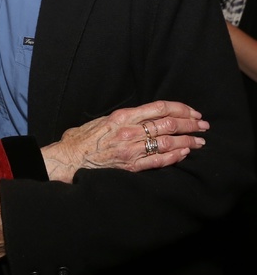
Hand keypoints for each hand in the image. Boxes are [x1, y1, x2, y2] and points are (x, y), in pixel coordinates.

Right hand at [42, 100, 208, 182]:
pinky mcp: (131, 166)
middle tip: (203, 125)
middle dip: (190, 124)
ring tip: (199, 142)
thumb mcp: (104, 119)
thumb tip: (146, 116)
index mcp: (123, 116)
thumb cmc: (84, 138)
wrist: (70, 158)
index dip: (181, 109)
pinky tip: (184, 154)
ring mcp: (131, 149)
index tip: (193, 112)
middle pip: (168, 124)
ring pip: (167, 143)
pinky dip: (174, 157)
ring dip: (187, 142)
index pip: (160, 108)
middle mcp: (129, 131)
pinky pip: (158, 161)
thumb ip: (125, 118)